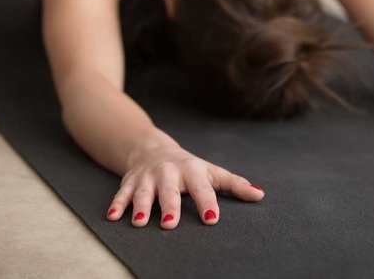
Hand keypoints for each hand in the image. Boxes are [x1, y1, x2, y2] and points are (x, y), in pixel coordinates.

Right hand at [106, 145, 264, 227]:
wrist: (153, 149)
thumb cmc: (190, 168)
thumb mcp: (212, 172)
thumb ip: (235, 185)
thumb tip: (260, 195)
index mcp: (192, 170)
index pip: (202, 188)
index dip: (207, 202)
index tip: (212, 218)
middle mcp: (169, 172)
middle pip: (170, 191)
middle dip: (170, 206)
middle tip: (170, 224)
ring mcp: (147, 178)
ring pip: (143, 193)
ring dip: (140, 207)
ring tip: (139, 223)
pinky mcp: (130, 183)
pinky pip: (121, 194)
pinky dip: (117, 205)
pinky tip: (113, 217)